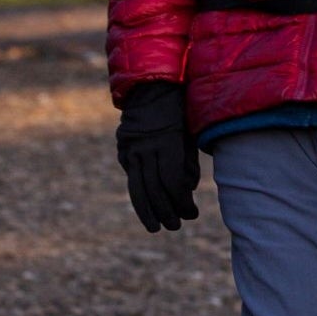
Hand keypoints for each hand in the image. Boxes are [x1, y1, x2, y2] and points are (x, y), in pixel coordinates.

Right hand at [115, 81, 198, 231]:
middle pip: (155, 190)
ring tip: (156, 228)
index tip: (192, 213)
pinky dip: (139, 194)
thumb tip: (185, 192)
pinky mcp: (123, 152)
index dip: (182, 202)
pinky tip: (147, 208)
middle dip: (166, 212)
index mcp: (166, 143)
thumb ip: (187, 164)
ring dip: (147, 212)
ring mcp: (131, 150)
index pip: (173, 182)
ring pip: (137, 188)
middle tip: (175, 227)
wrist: (150, 87)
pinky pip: (132, 177)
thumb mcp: (190, 134)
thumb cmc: (179, 111)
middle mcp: (145, 148)